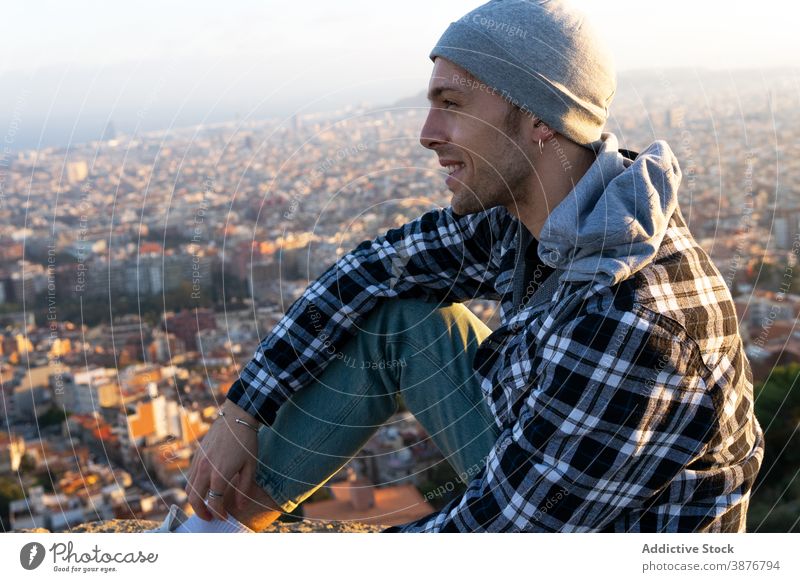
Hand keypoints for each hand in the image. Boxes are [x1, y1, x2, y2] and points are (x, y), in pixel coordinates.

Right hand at [185, 401, 260, 520]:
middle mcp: (205, 469)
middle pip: (194, 499)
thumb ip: (244, 488)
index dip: (219, 513)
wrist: (236, 417)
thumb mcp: (250, 466)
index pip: (213, 502)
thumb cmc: (246, 442)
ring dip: (195, 500)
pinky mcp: (196, 455)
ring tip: (206, 505)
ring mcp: (198, 461)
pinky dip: (194, 487)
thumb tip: (240, 507)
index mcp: (219, 474)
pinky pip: (190, 476)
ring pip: (189, 488)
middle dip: (201, 512)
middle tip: (210, 518)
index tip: (224, 517)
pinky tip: (204, 488)